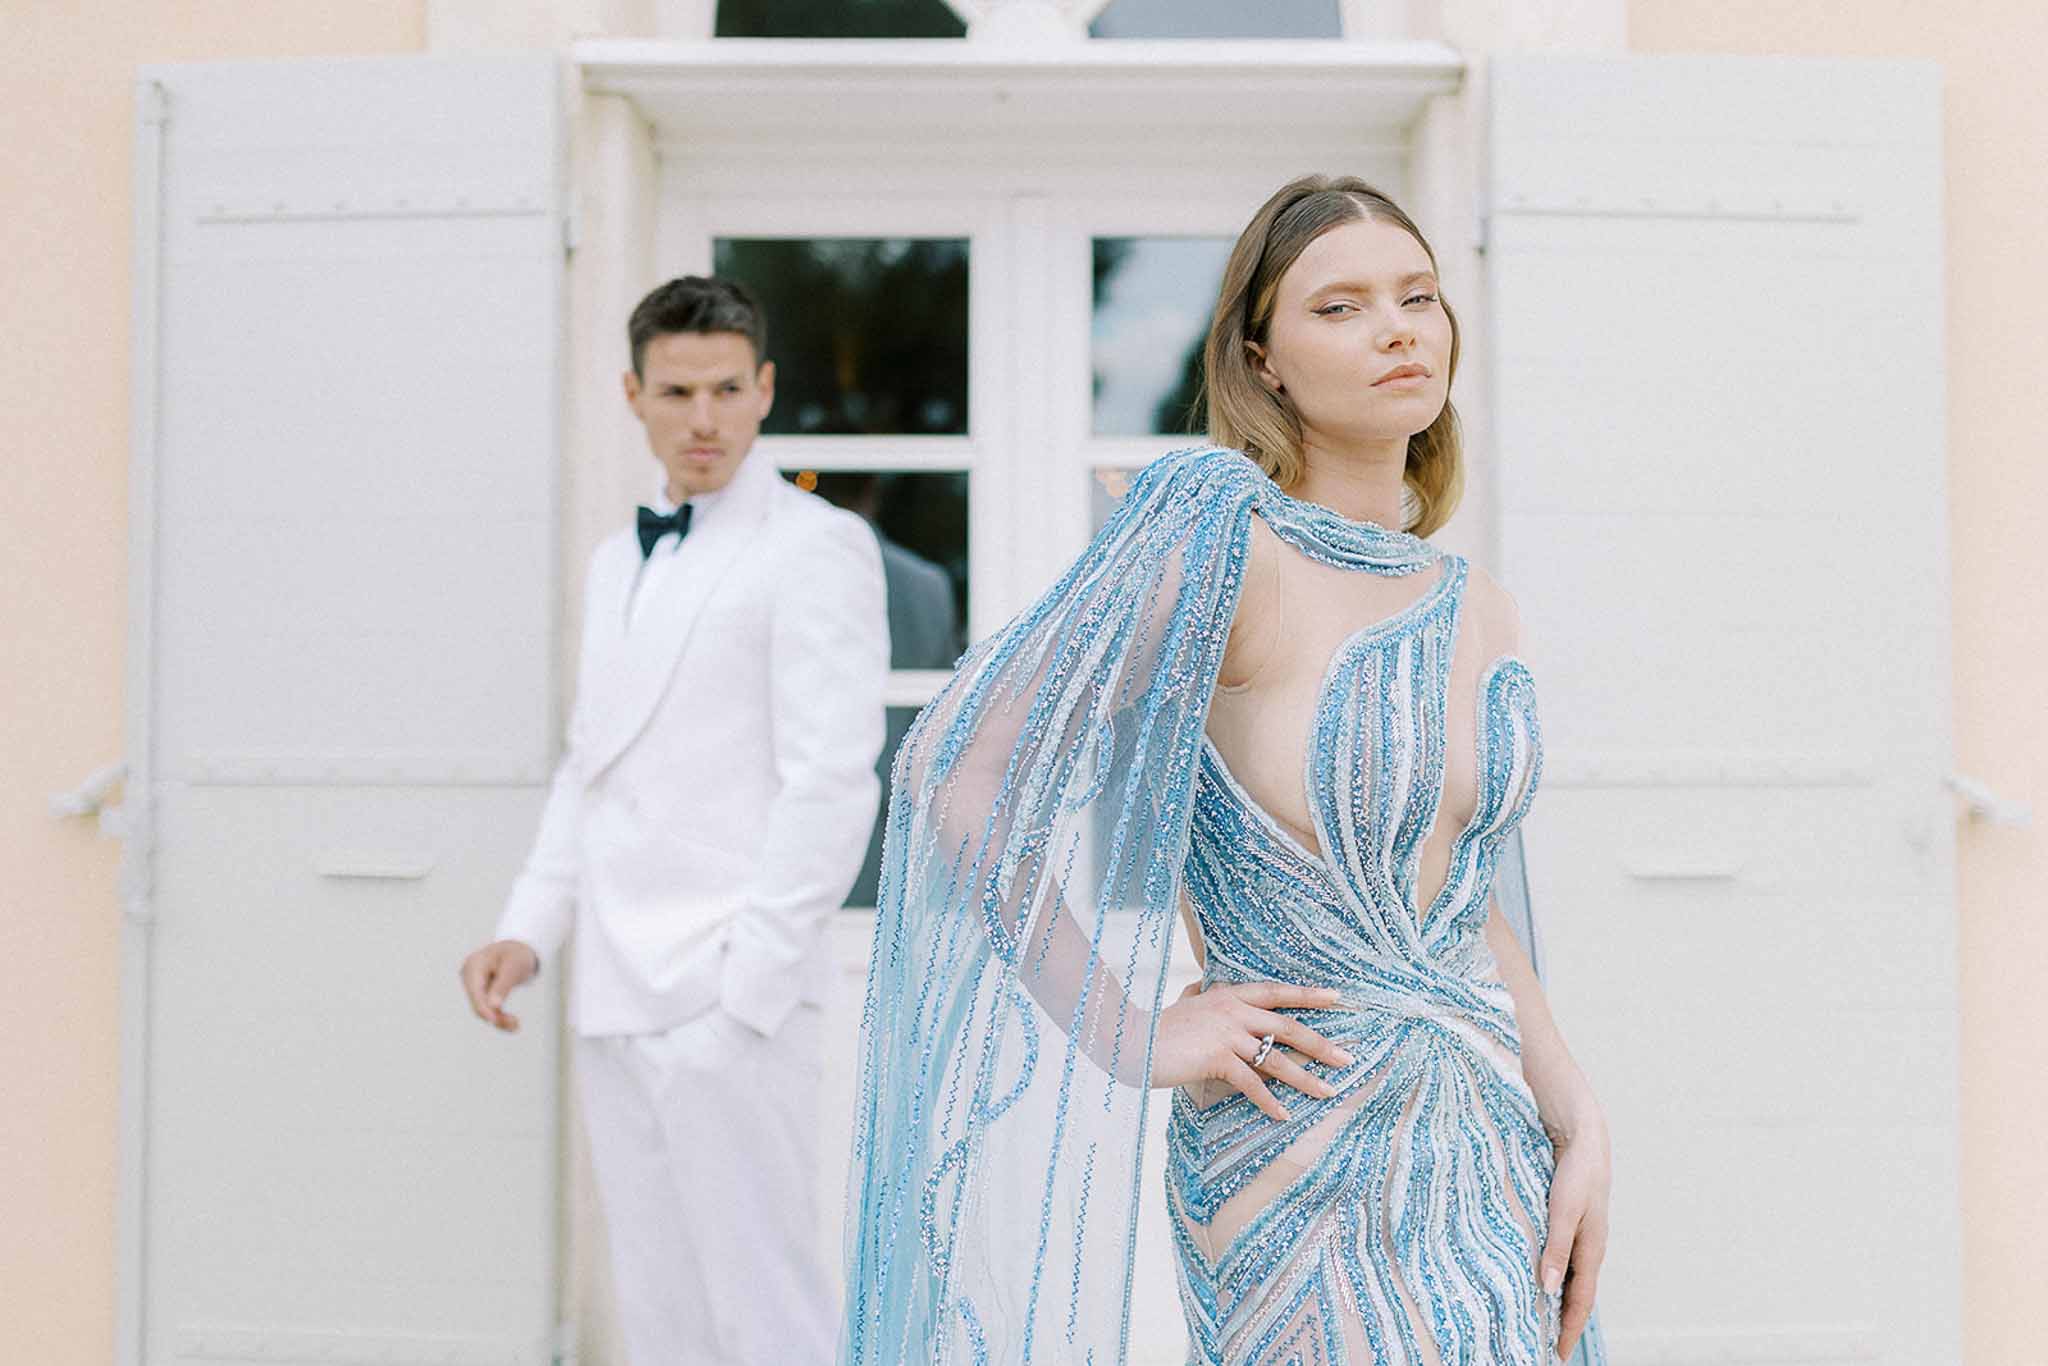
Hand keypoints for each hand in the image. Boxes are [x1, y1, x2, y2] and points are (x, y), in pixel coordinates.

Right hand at [459, 939, 538, 1031]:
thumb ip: (503, 986)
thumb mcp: (514, 967)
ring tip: (515, 1025)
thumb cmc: (517, 955)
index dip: (484, 1009)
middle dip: (494, 1016)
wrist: (519, 949)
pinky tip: (512, 1024)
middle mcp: (469, 976)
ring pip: (482, 1008)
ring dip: (498, 1018)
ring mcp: (473, 984)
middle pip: (477, 1002)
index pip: (475, 992)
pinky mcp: (480, 992)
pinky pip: (487, 1007)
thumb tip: (493, 1006)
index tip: (496, 1021)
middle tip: (515, 1025)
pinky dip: (499, 1016)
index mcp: (474, 965)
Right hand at [1149, 980, 1352, 1121]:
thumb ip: (1200, 997)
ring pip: (1276, 1058)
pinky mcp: (1217, 1058)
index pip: (1276, 991)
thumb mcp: (1185, 1005)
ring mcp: (1226, 1034)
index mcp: (1228, 994)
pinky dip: (1269, 1101)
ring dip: (1306, 1078)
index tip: (1338, 997)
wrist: (1130, 1039)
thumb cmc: (1157, 1027)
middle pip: (1287, 1026)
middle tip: (1347, 1058)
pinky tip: (1283, 1115)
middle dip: (1321, 1044)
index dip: (1308, 994)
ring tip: (1328, 1092)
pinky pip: (1252, 1083)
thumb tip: (1203, 989)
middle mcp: (1232, 1010)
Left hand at [1540, 1104, 1610, 1359]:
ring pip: (1570, 1277)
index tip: (1558, 1354)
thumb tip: (1549, 1287)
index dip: (1569, 1328)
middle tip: (1548, 1345)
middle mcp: (1589, 1247)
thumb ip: (1556, 1247)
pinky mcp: (1569, 1221)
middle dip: (1564, 1322)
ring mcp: (1581, 1234)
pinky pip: (1563, 1258)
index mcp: (1592, 1249)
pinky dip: (1553, 1275)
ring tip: (1541, 1320)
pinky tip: (1538, 1278)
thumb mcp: (1564, 1209)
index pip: (1580, 1300)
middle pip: (1577, 1294)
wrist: (1583, 1135)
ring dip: (1558, 1300)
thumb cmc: (1575, 1171)